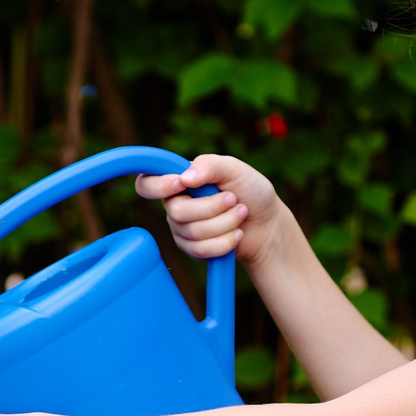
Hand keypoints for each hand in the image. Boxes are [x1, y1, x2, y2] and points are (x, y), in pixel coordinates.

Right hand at [134, 152, 291, 269]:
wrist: (268, 224)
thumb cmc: (251, 191)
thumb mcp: (234, 169)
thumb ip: (210, 165)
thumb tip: (183, 178)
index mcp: (180, 181)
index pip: (146, 184)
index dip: (158, 186)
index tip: (181, 184)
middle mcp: (176, 205)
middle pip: (177, 212)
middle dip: (212, 207)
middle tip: (234, 199)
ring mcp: (182, 229)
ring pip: (193, 232)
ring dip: (225, 223)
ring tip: (241, 214)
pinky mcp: (193, 250)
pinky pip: (201, 250)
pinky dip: (226, 241)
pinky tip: (237, 234)